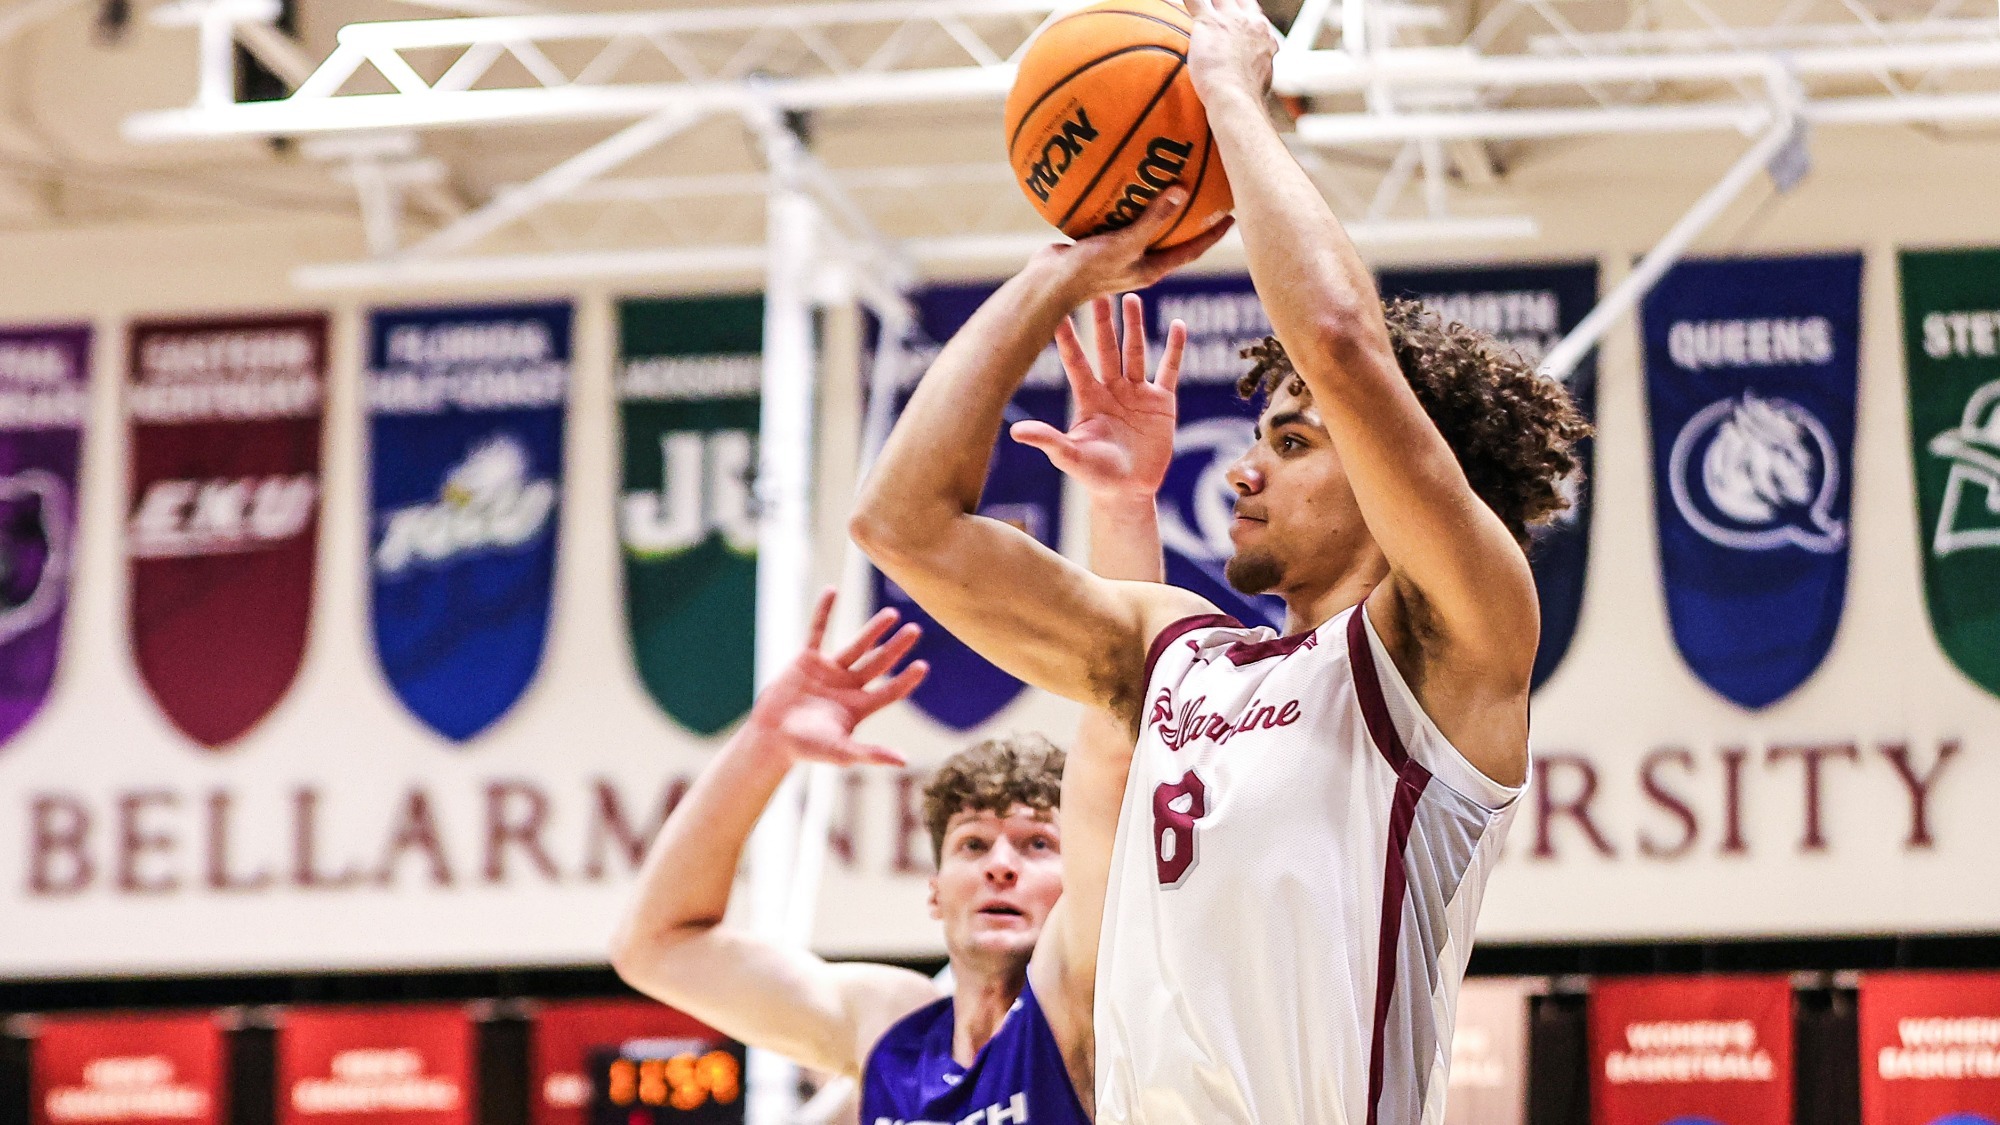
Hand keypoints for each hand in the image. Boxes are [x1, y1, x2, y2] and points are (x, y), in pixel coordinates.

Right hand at [743, 588, 926, 766]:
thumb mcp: (841, 752)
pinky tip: (832, 590)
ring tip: (892, 614)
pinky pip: (818, 630)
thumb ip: (871, 753)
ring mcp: (829, 671)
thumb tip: (903, 762)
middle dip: (896, 648)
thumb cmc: (806, 748)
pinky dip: (824, 611)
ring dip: (873, 630)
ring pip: (856, 645)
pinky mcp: (807, 660)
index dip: (906, 680)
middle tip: (916, 630)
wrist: (771, 738)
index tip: (923, 665)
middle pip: (878, 663)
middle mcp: (849, 686)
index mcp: (859, 707)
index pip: (890, 691)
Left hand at [1011, 294, 1184, 502]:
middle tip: (1098, 289)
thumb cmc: (1095, 476)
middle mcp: (1112, 389)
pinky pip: (1169, 370)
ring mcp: (1137, 393)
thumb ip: (1047, 440)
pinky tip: (1178, 325)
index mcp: (1089, 398)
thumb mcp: (1070, 456)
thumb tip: (1015, 432)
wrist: (1128, 492)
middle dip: (1102, 321)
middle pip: (1106, 347)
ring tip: (1133, 298)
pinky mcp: (1162, 402)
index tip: (1058, 312)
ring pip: (1136, 351)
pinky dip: (1174, 348)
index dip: (1068, 338)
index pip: (1076, 362)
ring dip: (1135, 326)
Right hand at [1033, 188, 1234, 304]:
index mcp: (1152, 268)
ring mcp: (1118, 253)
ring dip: (1155, 207)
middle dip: (1189, 219)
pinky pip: (1117, 218)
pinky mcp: (1098, 243)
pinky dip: (1122, 201)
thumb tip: (1181, 191)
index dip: (1213, 234)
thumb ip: (1152, 220)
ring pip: (1144, 226)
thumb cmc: (1089, 271)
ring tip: (1166, 179)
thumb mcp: (1126, 244)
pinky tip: (1120, 178)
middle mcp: (1139, 262)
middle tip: (1206, 193)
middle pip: (1173, 237)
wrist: (1047, 283)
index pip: (1192, 250)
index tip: (1232, 216)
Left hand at [1185, 0, 1276, 108]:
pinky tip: (1172, 2)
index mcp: (1263, 35)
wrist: (1237, 98)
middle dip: (1226, 2)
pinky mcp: (1209, 22)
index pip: (1253, 13)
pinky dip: (1184, 1)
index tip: (1232, 16)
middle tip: (1215, 8)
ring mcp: (1230, 20)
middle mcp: (1250, 22)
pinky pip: (1194, 0)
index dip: (1241, 12)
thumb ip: (1252, 68)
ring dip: (1207, 4)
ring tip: (1196, 7)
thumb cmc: (1244, 98)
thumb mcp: (1258, 79)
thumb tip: (1246, 78)